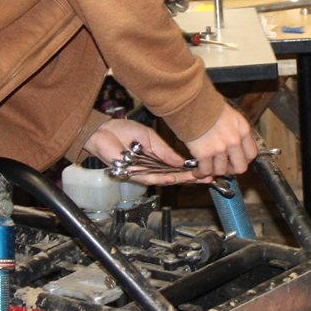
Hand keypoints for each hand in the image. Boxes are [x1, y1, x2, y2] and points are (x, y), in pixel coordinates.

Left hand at [81, 118, 199, 184]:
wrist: (103, 130)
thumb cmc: (123, 131)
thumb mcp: (150, 137)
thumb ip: (164, 151)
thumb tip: (181, 162)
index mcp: (157, 158)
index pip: (176, 167)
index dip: (190, 170)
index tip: (206, 171)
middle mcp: (151, 167)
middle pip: (173, 176)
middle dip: (190, 178)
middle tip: (207, 178)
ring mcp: (141, 172)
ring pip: (163, 180)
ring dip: (179, 180)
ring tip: (193, 179)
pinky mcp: (131, 174)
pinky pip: (148, 178)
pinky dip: (160, 179)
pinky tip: (172, 178)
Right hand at [181, 104, 259, 178]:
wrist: (191, 102)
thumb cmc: (207, 105)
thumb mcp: (231, 116)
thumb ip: (235, 131)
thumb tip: (234, 144)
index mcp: (243, 130)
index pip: (252, 154)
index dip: (244, 161)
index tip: (236, 161)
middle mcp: (234, 141)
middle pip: (240, 167)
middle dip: (231, 170)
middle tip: (223, 167)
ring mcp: (220, 148)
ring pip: (221, 170)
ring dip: (214, 171)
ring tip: (207, 168)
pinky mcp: (204, 153)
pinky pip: (205, 171)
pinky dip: (200, 173)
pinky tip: (197, 171)